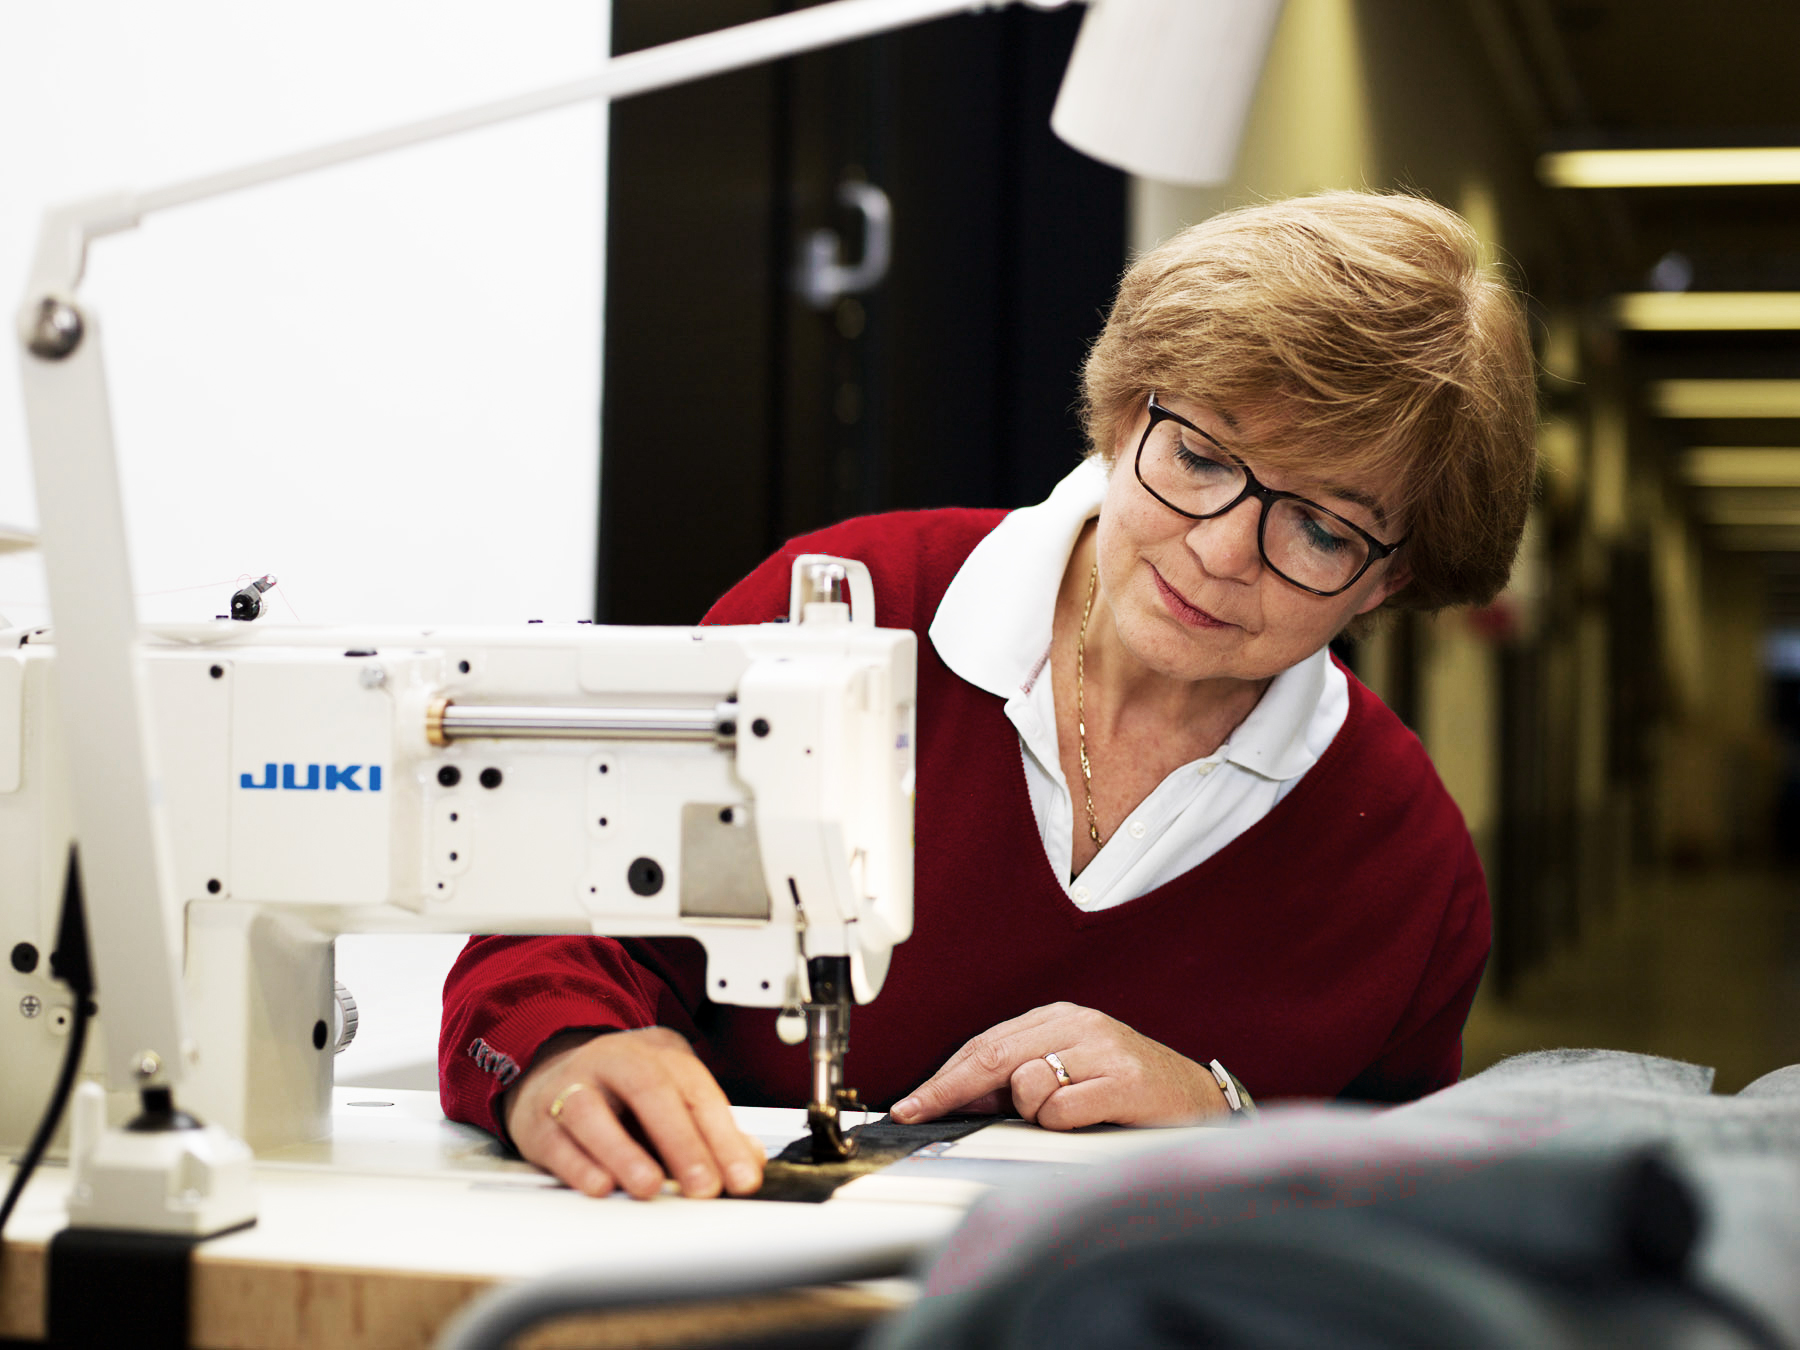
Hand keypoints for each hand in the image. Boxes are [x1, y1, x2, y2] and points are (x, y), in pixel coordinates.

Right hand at [502, 1026, 764, 1199]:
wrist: (549, 1070)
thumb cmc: (620, 1092)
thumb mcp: (670, 1098)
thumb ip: (709, 1128)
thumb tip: (749, 1160)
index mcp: (658, 1055)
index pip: (697, 1090)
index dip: (724, 1136)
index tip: (742, 1178)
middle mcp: (615, 1061)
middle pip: (650, 1090)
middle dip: (682, 1141)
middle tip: (703, 1187)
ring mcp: (572, 1085)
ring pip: (593, 1111)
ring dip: (623, 1152)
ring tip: (648, 1187)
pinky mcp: (538, 1118)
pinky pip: (556, 1139)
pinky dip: (579, 1166)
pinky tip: (600, 1186)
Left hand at [889, 1002, 1229, 1129]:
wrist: (1197, 1100)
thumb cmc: (1129, 1089)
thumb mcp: (1070, 1071)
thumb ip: (1021, 1078)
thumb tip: (959, 1097)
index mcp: (1060, 1018)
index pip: (985, 1044)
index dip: (942, 1077)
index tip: (910, 1104)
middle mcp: (1078, 1024)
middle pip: (993, 1057)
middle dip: (948, 1091)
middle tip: (918, 1114)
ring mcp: (1102, 1048)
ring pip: (1026, 1085)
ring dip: (1033, 1113)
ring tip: (1069, 1115)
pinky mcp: (1123, 1079)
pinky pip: (1061, 1110)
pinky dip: (1063, 1124)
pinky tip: (1090, 1119)